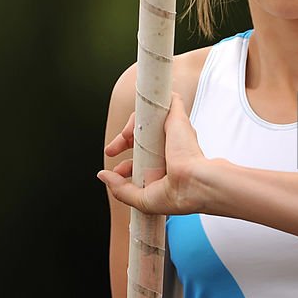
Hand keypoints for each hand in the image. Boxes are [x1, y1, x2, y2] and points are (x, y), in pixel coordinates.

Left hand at [98, 92, 210, 214]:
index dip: (127, 163)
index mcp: (165, 167)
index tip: (118, 170)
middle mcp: (170, 148)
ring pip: (149, 117)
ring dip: (132, 124)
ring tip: (125, 136)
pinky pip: (163, 99)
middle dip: (123, 140)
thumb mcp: (142, 199)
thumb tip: (104, 176)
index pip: (143, 159)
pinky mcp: (177, 117)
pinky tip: (140, 109)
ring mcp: (174, 131)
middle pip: (142, 136)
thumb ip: (121, 189)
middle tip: (112, 150)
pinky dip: (152, 97)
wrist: (193, 182)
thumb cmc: (178, 195)